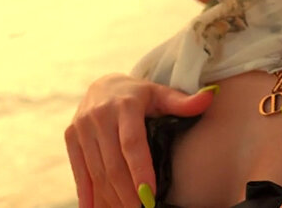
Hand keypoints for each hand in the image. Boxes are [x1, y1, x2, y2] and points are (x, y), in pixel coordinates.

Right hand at [64, 72, 217, 207]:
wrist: (104, 86)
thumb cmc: (140, 94)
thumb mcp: (161, 94)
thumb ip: (183, 101)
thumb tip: (210, 95)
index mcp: (125, 105)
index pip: (132, 143)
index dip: (140, 170)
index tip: (148, 194)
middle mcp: (100, 115)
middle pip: (113, 162)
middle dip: (127, 192)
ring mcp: (82, 126)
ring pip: (96, 170)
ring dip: (110, 196)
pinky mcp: (70, 136)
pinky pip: (79, 170)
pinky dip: (86, 193)